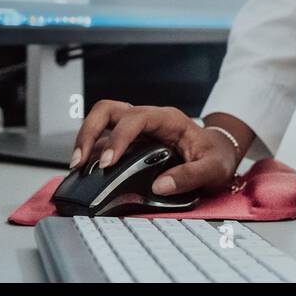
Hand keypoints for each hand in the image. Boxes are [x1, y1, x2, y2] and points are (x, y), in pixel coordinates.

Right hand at [69, 101, 240, 196]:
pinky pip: (104, 141)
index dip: (118, 138)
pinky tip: (86, 172)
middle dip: (89, 132)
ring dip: (85, 140)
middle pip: (109, 110)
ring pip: (102, 121)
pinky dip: (91, 153)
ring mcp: (137, 130)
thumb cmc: (216, 156)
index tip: (107, 163)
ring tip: (77, 167)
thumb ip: (191, 175)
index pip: (136, 118)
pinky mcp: (130, 143)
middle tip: (80, 161)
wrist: (218, 153)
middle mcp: (148, 119)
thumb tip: (162, 185)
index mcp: (168, 119)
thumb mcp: (213, 168)